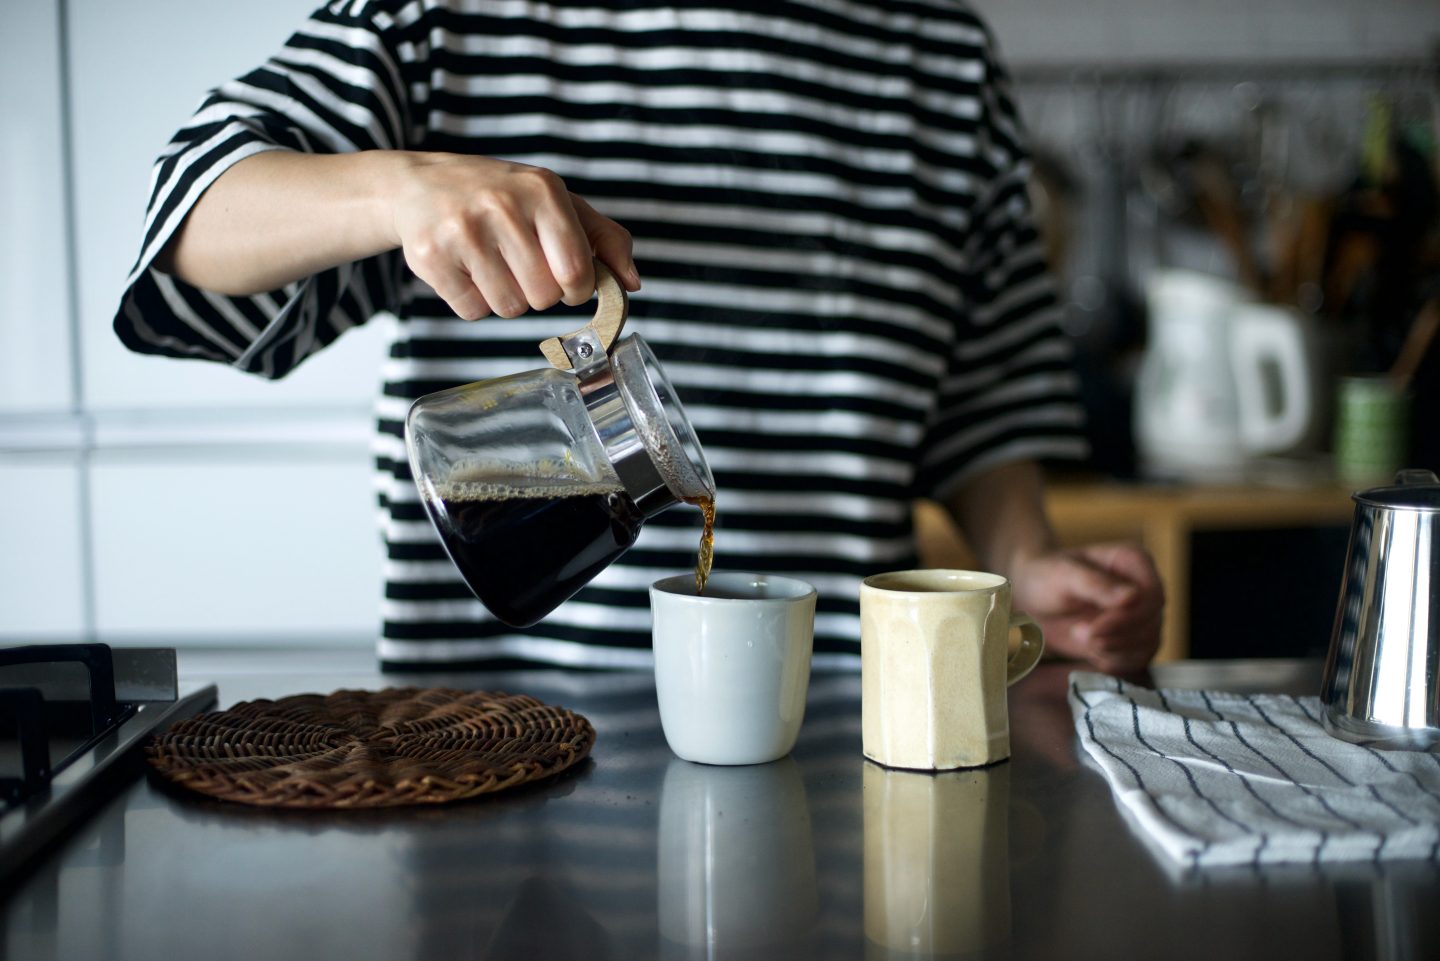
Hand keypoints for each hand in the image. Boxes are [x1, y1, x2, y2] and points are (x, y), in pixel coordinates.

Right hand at [387, 153, 637, 319]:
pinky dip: (472, 300)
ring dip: (505, 297)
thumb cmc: (501, 197)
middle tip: (519, 264)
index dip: (576, 289)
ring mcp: (462, 230)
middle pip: (543, 297)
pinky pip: (471, 310)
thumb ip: (604, 239)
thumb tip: (631, 283)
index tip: (565, 279)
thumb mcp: (556, 203)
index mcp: (542, 191)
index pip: (577, 271)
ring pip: (509, 308)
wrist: (420, 184)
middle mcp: (502, 205)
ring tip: (490, 263)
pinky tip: (465, 268)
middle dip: (537, 292)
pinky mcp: (430, 256)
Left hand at [1009, 542, 1164, 673]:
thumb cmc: (1046, 577)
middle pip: (1151, 623)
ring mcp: (1141, 616)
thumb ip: (1096, 584)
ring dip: (1113, 649)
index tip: (1095, 627)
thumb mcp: (1063, 575)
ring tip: (1078, 636)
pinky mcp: (1132, 639)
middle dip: (1115, 635)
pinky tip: (1089, 649)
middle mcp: (1144, 588)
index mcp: (1134, 562)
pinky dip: (1113, 661)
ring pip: (1148, 644)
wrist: (1032, 600)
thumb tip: (1134, 597)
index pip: (1153, 595)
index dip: (1129, 617)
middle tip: (1077, 632)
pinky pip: (1137, 660)